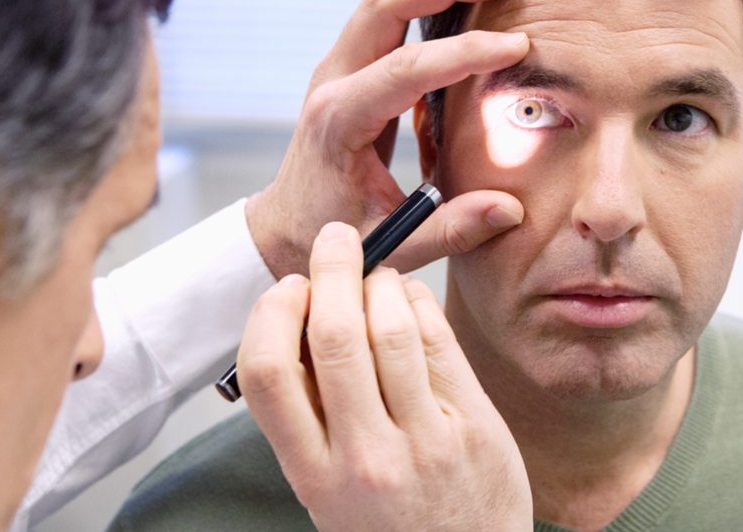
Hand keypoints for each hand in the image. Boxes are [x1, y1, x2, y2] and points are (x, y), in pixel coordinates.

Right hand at [238, 222, 532, 531]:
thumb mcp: (330, 490)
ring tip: (376, 269)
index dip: (271, 315)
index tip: (287, 291)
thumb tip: (300, 323)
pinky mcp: (474, 424)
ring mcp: (425, 439)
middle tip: (334, 239)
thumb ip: (313, 418)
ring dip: (381, 280)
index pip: (268, 373)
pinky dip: (418, 304)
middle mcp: (366, 456)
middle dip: (330, 270)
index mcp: (314, 474)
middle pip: (332, 335)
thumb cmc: (391, 523)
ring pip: (391, 329)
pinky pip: (439, 341)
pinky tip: (409, 296)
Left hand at [246, 0, 528, 278]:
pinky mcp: (347, 63)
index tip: (517, 46)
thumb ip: (449, 229)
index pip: (406, 70)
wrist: (282, 228)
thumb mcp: (390, 246)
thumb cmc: (335, 237)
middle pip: (385, 7)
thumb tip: (510, 209)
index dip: (464, 53)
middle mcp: (332, 81)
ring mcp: (336, 66)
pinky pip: (380, 6)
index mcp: (340, 122)